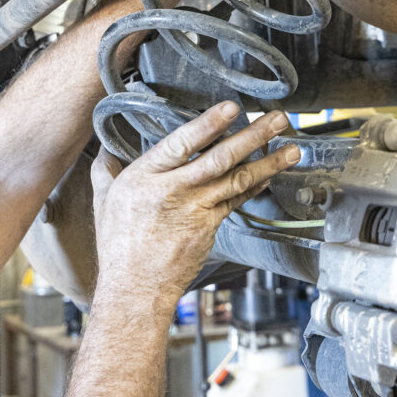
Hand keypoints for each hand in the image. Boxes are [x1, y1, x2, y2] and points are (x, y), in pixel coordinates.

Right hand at [90, 103, 299, 317]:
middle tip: (278, 119)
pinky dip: (256, 186)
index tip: (231, 108)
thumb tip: (105, 149)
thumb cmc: (119, 245)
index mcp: (146, 178)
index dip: (207, 125)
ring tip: (292, 148)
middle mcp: (175, 191)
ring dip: (268, 163)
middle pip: (220, 159)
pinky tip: (271, 174)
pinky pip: (238, 201)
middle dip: (253, 136)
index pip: (181, 144)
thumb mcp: (104, 201)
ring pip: (238, 180)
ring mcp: (197, 210)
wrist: (135, 289)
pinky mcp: (211, 227)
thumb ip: (107, 170)